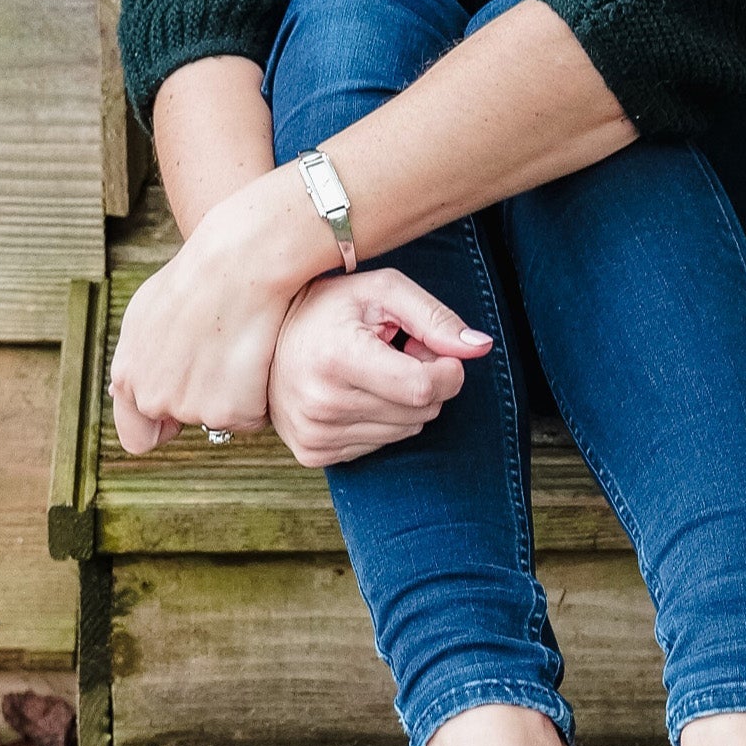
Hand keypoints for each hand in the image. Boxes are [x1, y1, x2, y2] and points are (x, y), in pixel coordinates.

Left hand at [108, 202, 293, 453]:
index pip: (137, 438)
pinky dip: (259, 395)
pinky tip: (255, 356)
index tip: (178, 413)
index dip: (160, 427)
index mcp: (128, 380)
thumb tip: (123, 393)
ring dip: (234, 394)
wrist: (238, 266)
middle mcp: (154, 400)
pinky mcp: (232, 413)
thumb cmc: (196, 281)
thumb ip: (136, 361)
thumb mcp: (144, 316)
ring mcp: (193, 410)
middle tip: (218, 354)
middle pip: (186, 422)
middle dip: (201, 399)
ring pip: (222, 418)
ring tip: (237, 347)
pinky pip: (253, 417)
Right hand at [268, 268, 492, 468]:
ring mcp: (315, 433)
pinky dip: (380, 420)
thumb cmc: (330, 308)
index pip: (424, 388)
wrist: (263, 339)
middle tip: (396, 354)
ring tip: (373, 372)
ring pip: (406, 431)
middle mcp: (322, 403)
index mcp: (337, 358)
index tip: (439, 352)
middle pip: (421, 411)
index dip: (448, 371)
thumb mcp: (383, 293)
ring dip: (404, 402)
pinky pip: (380, 445)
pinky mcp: (313, 452)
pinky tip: (354, 393)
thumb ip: (436, 318)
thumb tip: (481, 347)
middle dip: (425, 382)